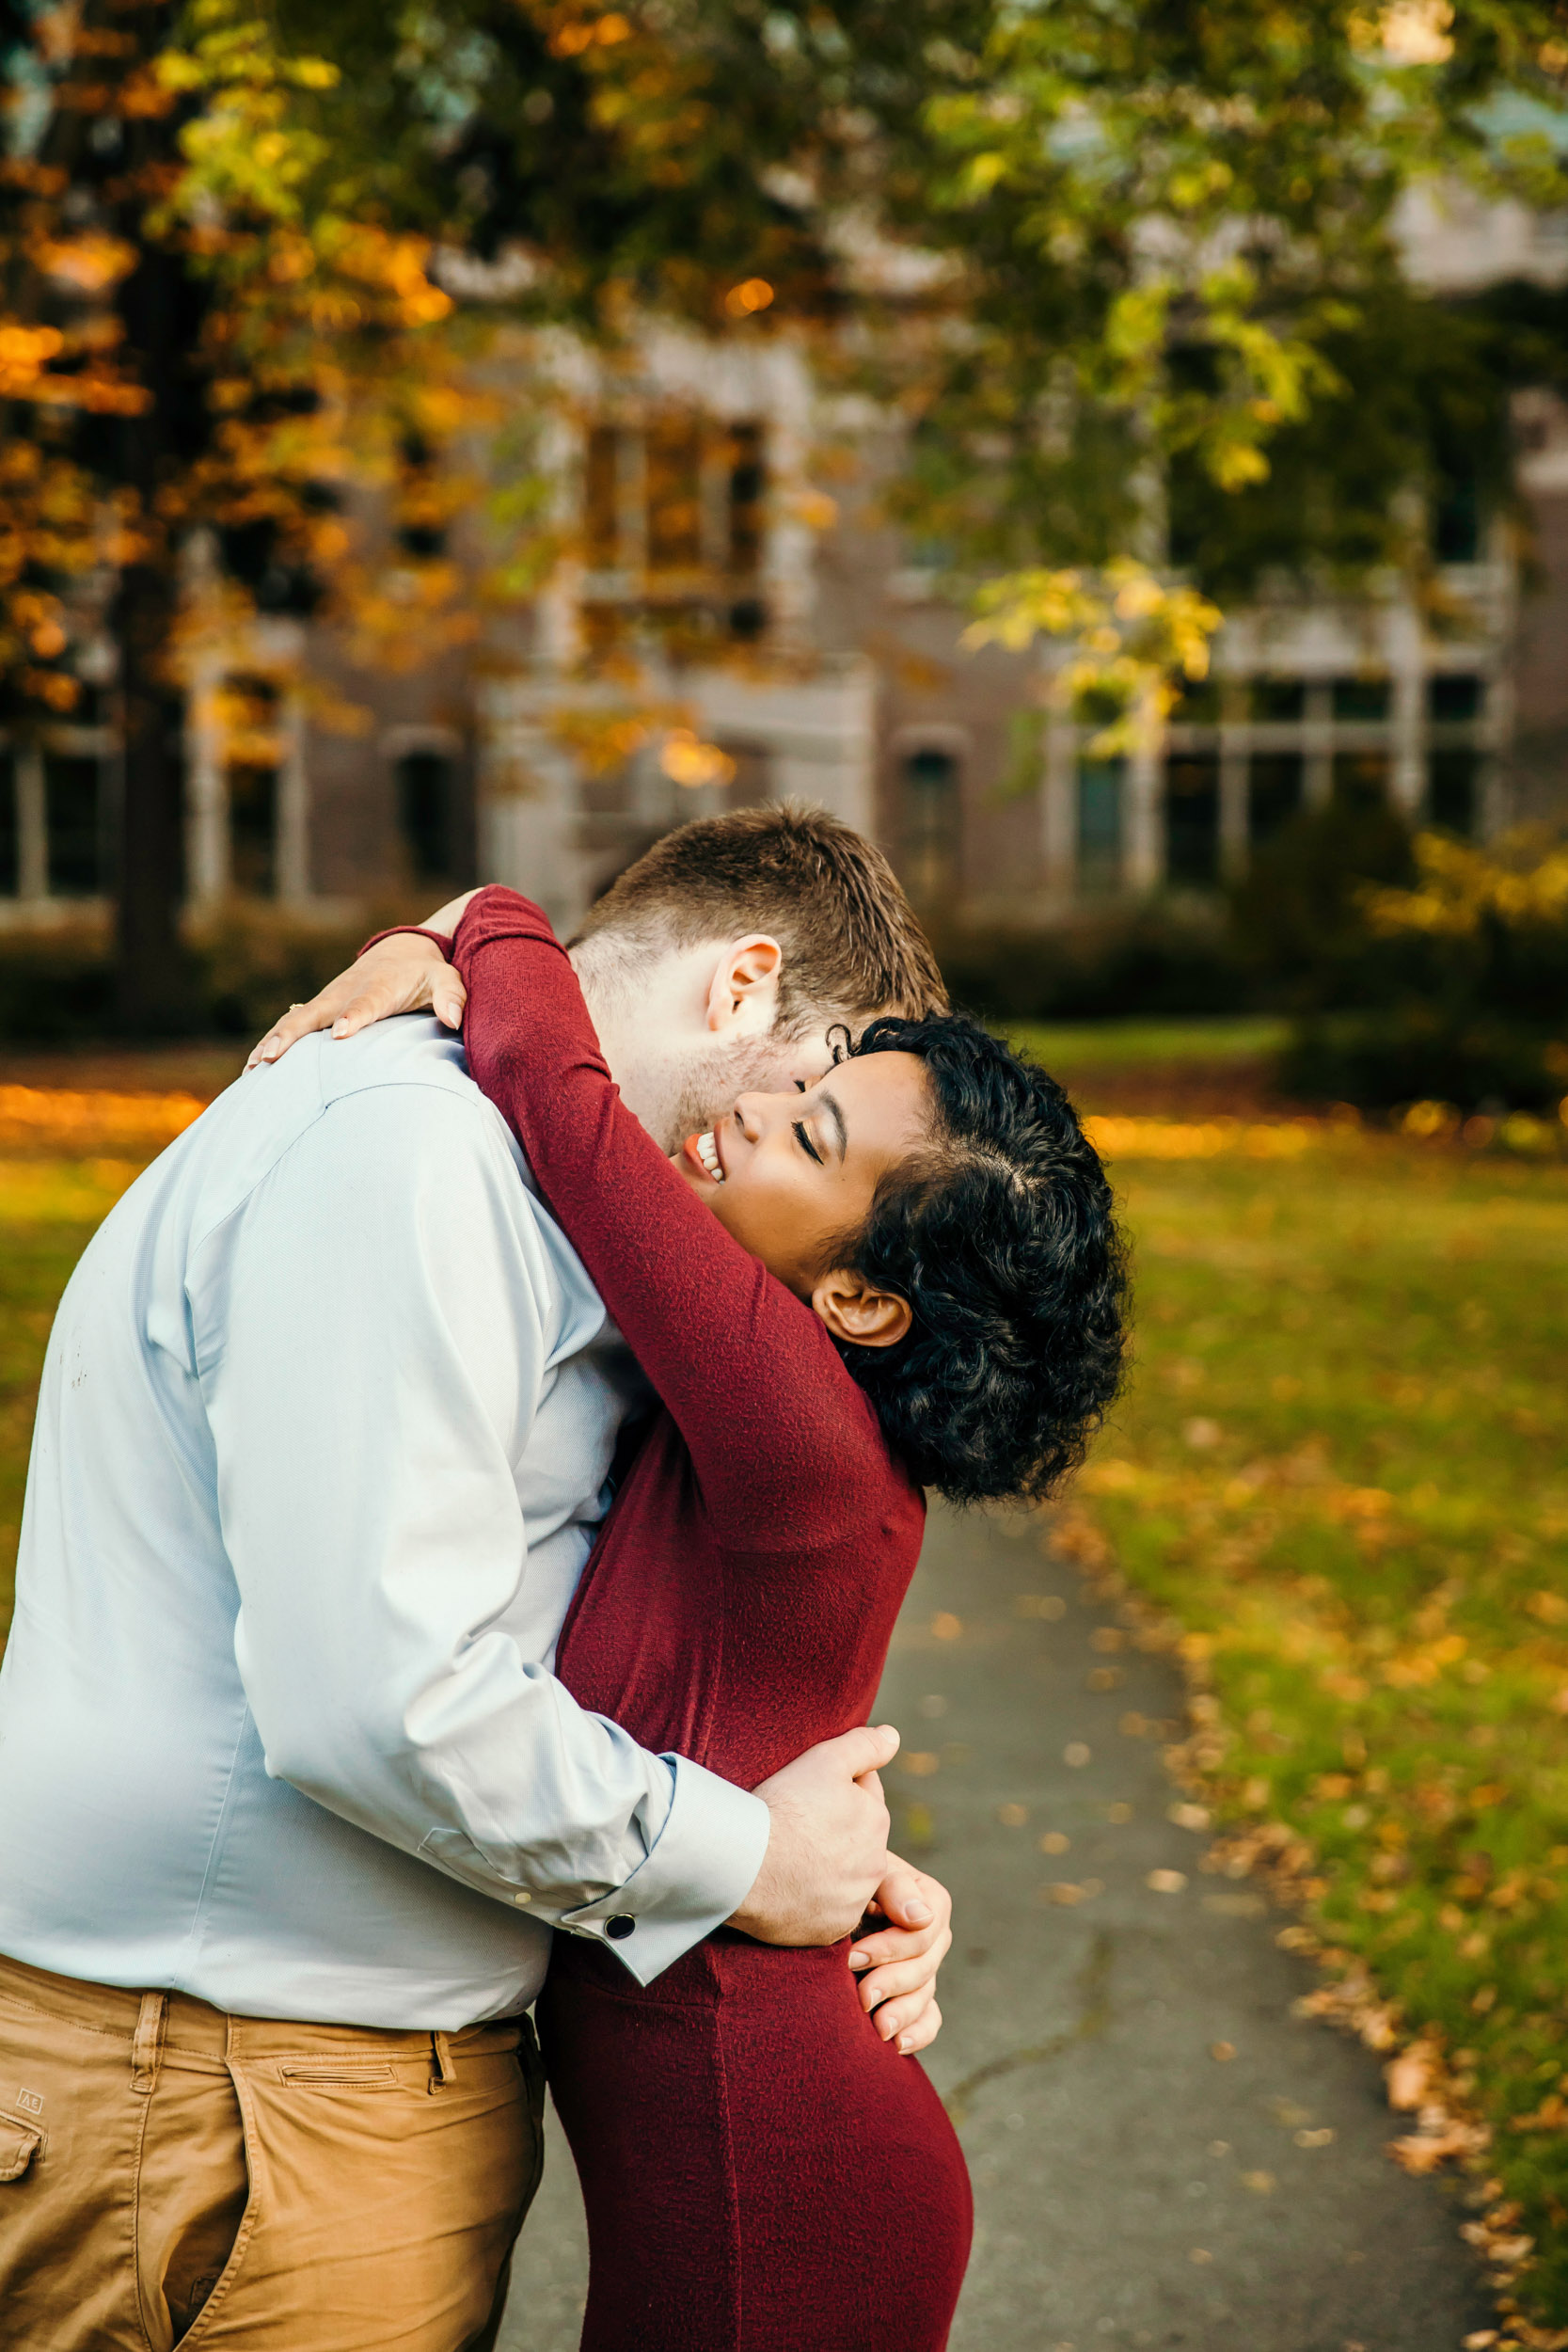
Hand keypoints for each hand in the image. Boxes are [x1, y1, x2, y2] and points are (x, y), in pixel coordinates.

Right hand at [246, 934, 465, 1070]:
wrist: (401, 951)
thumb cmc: (426, 973)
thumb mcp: (446, 978)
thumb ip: (453, 996)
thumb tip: (454, 1018)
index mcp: (380, 987)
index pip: (366, 1003)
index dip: (354, 1017)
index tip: (341, 1034)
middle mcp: (346, 992)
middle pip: (315, 1014)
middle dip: (293, 1035)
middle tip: (273, 1057)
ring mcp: (328, 1000)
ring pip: (295, 1021)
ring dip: (273, 1042)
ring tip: (252, 1069)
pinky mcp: (318, 1009)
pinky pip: (291, 1026)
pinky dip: (271, 1044)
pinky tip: (252, 1069)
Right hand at [729, 1724, 897, 1947]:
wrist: (744, 1864)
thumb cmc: (784, 1807)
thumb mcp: (826, 1760)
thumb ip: (865, 1746)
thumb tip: (893, 1736)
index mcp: (877, 1820)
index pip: (862, 1797)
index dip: (834, 1789)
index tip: (807, 1795)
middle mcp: (875, 1865)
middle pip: (855, 1840)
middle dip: (835, 1831)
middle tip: (797, 1827)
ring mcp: (854, 1901)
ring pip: (842, 1877)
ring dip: (826, 1867)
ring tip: (790, 1857)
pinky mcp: (831, 1930)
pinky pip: (826, 1911)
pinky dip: (812, 1900)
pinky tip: (788, 1886)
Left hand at [848, 1861, 951, 2055]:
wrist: (817, 1901)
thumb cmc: (841, 1880)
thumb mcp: (867, 1873)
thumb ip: (894, 1887)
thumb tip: (922, 1918)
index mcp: (928, 1901)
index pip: (922, 1933)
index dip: (890, 1949)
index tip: (852, 1957)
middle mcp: (931, 1936)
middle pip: (924, 1968)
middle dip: (891, 1983)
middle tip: (860, 1997)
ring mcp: (923, 1967)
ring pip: (924, 1997)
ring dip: (903, 2014)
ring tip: (878, 2030)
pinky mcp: (913, 1995)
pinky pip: (929, 2019)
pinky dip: (918, 2034)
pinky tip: (898, 2046)